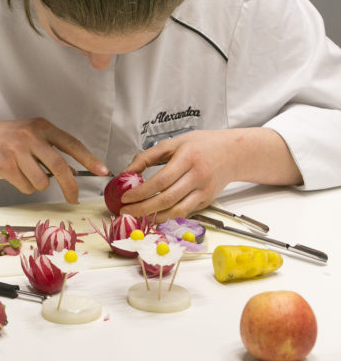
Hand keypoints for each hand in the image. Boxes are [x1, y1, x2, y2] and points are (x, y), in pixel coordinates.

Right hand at [0, 118, 107, 203]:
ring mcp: (17, 150)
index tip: (102, 171)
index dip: (89, 159)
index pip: (71, 144)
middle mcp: (30, 136)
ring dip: (36, 184)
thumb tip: (71, 172)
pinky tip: (11, 174)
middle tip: (73, 198)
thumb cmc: (3, 138)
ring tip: (23, 174)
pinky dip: (22, 186)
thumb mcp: (28, 134)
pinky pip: (25, 186)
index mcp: (41, 126)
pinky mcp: (5, 165)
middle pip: (60, 167)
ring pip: (42, 181)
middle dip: (70, 187)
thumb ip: (49, 148)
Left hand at [117, 129, 240, 220]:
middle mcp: (198, 176)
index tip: (125, 197)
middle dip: (143, 208)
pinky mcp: (208, 201)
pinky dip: (168, 216)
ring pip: (177, 211)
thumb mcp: (173, 143)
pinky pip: (185, 212)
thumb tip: (126, 172)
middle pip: (167, 199)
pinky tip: (154, 215)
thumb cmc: (202, 145)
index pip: (161, 180)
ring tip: (137, 216)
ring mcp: (205, 191)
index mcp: (188, 158)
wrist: (234, 153)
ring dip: (154, 217)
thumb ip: (148, 156)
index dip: (141, 192)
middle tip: (125, 211)